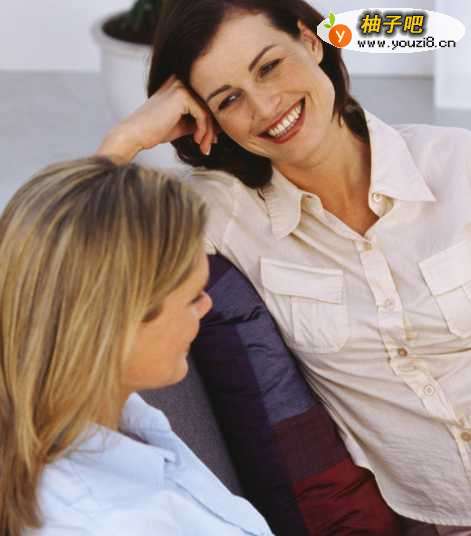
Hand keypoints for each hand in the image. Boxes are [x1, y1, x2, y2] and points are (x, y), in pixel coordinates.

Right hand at [97, 75, 217, 162]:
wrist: (135, 134)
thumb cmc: (156, 130)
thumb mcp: (184, 124)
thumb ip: (200, 121)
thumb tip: (221, 126)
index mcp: (181, 84)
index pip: (206, 101)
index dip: (213, 122)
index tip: (213, 140)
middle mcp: (181, 80)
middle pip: (209, 105)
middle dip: (213, 129)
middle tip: (210, 146)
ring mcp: (181, 85)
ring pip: (208, 111)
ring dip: (209, 133)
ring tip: (204, 148)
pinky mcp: (182, 95)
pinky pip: (203, 115)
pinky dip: (203, 131)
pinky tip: (197, 141)